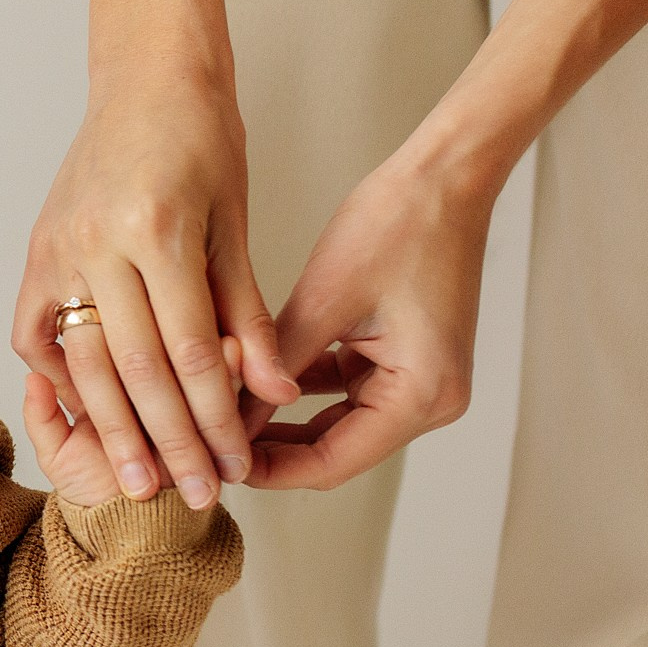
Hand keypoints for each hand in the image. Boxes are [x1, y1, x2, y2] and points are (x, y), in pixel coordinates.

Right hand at [14, 0, 297, 510]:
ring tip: (136, 483)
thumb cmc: (203, 141)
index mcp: (159, 232)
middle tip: (191, 498)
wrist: (145, 78)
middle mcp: (98, 245)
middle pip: (135, 370)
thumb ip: (247, 311)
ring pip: (83, 363)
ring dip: (112, 430)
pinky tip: (82, 416)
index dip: (214, 418)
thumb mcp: (237, 223)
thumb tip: (271, 392)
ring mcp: (57, 251)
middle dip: (168, 442)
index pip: (190, 352)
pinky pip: (37, 334)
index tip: (235, 466)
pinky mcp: (36, 253)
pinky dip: (57, 378)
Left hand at [242, 0, 647, 487]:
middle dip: (266, 449)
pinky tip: (247, 382)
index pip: (329, 463)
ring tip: (214, 416)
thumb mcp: (321, 302)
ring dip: (278, 419)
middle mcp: (431, 401)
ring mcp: (422, 381)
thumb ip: (272, 365)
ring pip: (333, 423)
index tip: (210, 462)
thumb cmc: (396, 224)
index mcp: (421, 396)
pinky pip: (343, 390)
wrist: (446, 175)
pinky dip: (299, 387)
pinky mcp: (406, 358)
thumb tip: (221, 416)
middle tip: (201, 444)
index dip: (264, 470)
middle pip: (332, 450)